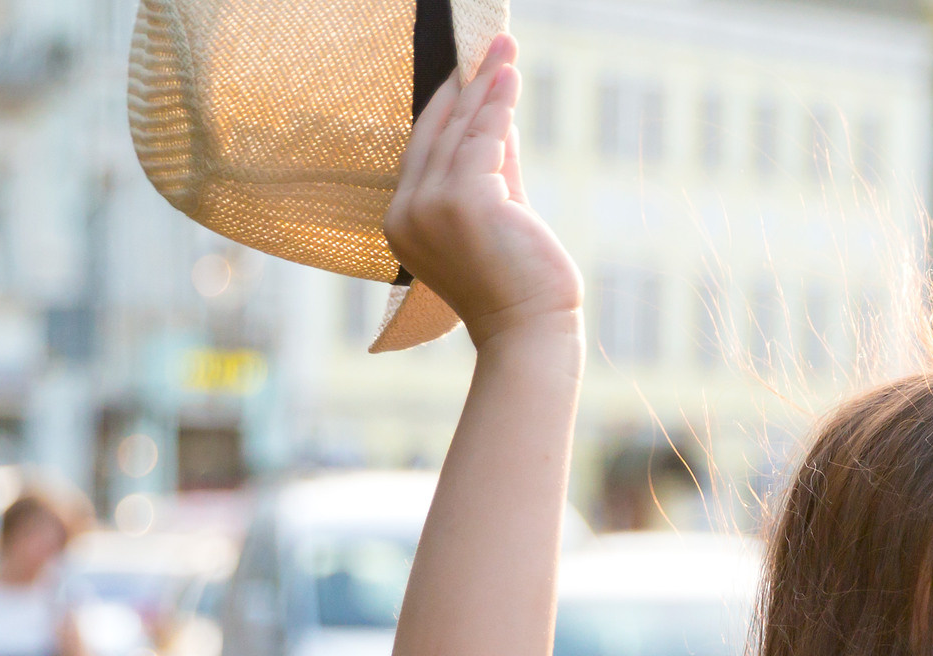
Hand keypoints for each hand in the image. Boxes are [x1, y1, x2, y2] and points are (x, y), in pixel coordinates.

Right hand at [382, 35, 579, 348]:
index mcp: (403, 223)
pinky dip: (498, 105)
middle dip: (463, 86)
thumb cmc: (519, 286)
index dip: (445, 109)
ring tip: (503, 50)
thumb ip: (493, 170)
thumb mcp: (498, 217)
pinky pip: (483, 139)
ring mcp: (430, 206)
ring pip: (460, 132)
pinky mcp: (463, 201)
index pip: (424, 151)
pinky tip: (509, 77)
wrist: (529, 333)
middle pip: (436, 134)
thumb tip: (499, 116)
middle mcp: (407, 212)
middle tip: (485, 46)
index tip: (464, 74)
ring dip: (484, 86)